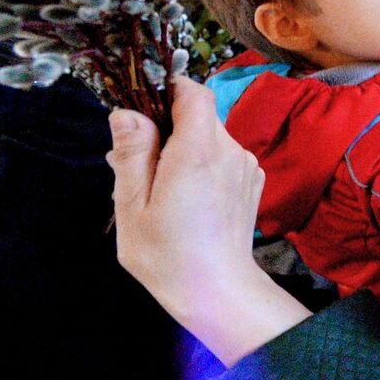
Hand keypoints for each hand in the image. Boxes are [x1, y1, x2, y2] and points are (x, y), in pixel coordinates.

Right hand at [109, 79, 308, 366]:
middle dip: (167, 128)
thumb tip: (126, 113)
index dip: (170, 89)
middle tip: (139, 163)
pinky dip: (202, 165)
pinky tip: (186, 198)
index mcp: (198, 152)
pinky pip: (223, 157)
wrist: (218, 290)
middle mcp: (230, 151)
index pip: (194, 92)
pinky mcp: (252, 181)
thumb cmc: (169, 254)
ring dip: (184, 149)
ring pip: (210, 137)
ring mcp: (246, 166)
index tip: (145, 106)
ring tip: (160, 188)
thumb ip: (132, 153)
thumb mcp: (133, 205)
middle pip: (200, 116)